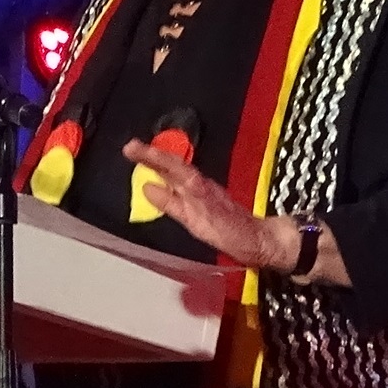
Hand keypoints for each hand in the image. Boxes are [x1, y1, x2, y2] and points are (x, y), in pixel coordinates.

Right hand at [122, 140, 295, 270]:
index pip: (172, 166)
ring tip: (137, 155)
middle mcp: (199, 185)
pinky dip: (168, 175)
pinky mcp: (203, 199)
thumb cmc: (233, 234)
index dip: (152, 156)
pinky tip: (159, 176)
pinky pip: (182, 182)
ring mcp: (202, 191)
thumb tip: (148, 187)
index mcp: (198, 188)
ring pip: (178, 171)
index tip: (131, 148)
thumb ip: (173, 205)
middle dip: (150, 155)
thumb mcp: (200, 223)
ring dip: (158, 162)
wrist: (259, 239)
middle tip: (128, 147)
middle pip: (173, 165)